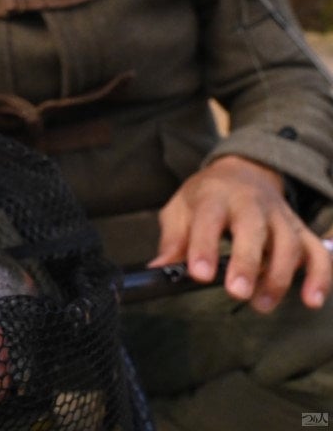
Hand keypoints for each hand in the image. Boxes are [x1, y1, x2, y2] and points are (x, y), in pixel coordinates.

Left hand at [150, 155, 331, 312]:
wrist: (243, 170)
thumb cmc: (206, 197)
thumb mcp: (180, 209)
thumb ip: (173, 239)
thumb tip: (158, 270)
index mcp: (214, 196)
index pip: (208, 219)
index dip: (203, 246)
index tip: (198, 274)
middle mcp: (250, 203)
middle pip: (253, 229)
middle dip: (247, 262)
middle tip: (237, 292)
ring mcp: (279, 216)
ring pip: (289, 243)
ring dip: (279, 276)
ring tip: (261, 304)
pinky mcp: (300, 229)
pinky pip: (318, 252)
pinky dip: (320, 276)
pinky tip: (311, 300)